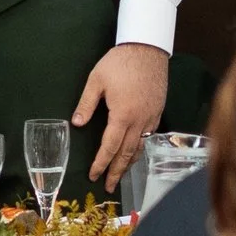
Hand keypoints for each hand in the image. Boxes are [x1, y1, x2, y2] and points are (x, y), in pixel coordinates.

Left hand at [73, 43, 167, 187]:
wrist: (148, 49)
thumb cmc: (120, 62)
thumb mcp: (97, 80)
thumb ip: (86, 104)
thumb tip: (77, 123)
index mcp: (122, 115)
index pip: (110, 147)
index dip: (101, 163)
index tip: (93, 176)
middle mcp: (139, 121)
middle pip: (126, 153)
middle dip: (116, 172)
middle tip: (108, 186)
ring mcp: (151, 117)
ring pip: (139, 147)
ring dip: (129, 163)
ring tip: (121, 175)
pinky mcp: (158, 111)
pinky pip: (148, 136)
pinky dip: (140, 148)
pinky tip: (135, 152)